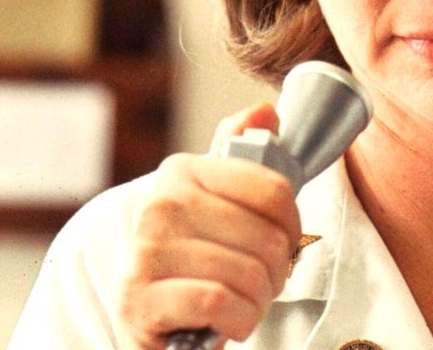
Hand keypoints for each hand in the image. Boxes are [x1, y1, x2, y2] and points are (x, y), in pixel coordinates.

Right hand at [118, 104, 301, 349]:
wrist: (150, 321)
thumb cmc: (197, 259)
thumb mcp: (218, 203)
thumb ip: (242, 154)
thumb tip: (265, 111)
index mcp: (182, 172)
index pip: (273, 190)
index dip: (292, 224)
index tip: (284, 241)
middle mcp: (159, 204)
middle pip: (266, 237)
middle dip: (275, 270)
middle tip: (260, 281)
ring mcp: (145, 251)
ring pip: (248, 274)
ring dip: (258, 300)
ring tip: (243, 300)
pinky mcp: (141, 299)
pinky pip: (219, 303)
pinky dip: (238, 321)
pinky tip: (228, 322)